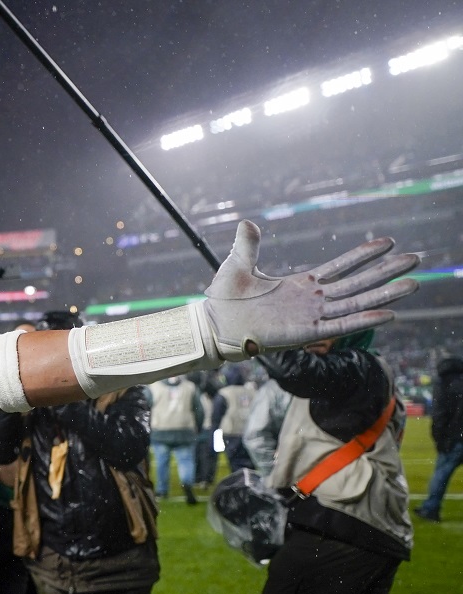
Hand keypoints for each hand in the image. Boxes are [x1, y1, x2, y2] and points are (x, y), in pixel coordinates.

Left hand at [202, 221, 418, 359]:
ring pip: (357, 303)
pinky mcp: (306, 333)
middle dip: (387, 272)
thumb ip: (247, 246)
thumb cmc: (224, 300)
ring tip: (414, 283)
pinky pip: (340, 325)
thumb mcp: (237, 266)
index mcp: (301, 285)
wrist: (214, 326)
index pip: (340, 267)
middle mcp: (312, 300)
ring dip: (385, 294)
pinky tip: (388, 313)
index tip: (389, 242)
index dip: (364, 255)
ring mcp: (312, 317)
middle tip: (417, 259)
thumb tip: (247, 223)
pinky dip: (364, 320)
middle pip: (358, 284)